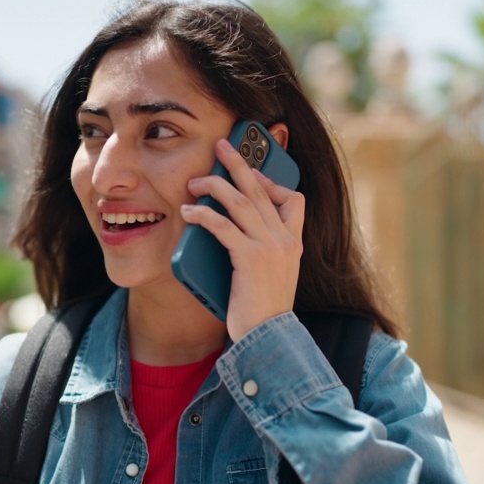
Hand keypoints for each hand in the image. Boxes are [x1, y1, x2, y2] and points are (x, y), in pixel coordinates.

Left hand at [181, 138, 304, 341]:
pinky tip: (188, 213)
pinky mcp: (250, 258)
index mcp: (294, 243)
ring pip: (241, 202)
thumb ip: (261, 253)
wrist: (269, 338)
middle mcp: (286, 240)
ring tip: (194, 183)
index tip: (253, 179)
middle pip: (261, 190)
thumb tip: (230, 232)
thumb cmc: (263, 313)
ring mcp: (270, 247)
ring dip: (214, 186)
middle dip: (239, 164)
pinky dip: (203, 215)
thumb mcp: (272, 278)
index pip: (294, 200)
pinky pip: (223, 226)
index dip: (272, 183)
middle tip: (222, 145)